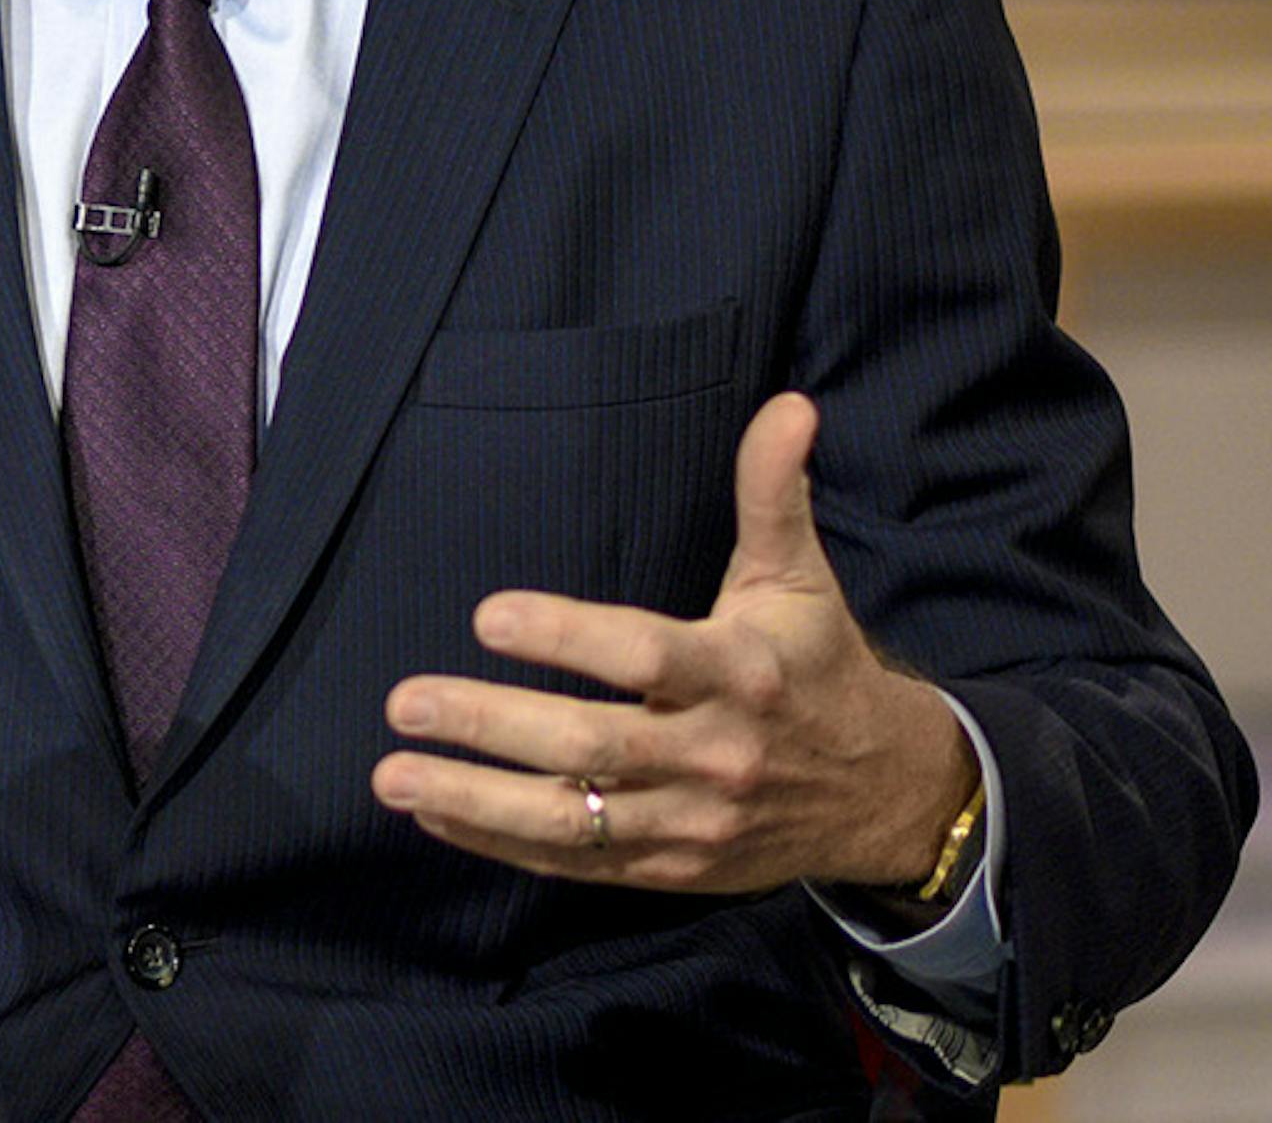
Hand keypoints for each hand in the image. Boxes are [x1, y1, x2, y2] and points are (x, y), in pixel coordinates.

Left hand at [371, 392, 974, 895]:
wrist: (881, 793)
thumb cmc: (815, 663)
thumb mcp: (799, 574)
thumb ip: (773, 489)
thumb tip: (789, 403)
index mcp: (740, 673)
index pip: (643, 654)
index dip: (565, 637)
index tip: (487, 615)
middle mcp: (714, 753)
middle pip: (591, 744)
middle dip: (490, 725)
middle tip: (403, 701)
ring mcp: (691, 821)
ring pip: (573, 818)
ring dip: (475, 799)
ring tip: (390, 774)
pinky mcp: (672, 869)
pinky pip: (578, 861)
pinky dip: (503, 843)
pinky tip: (434, 813)